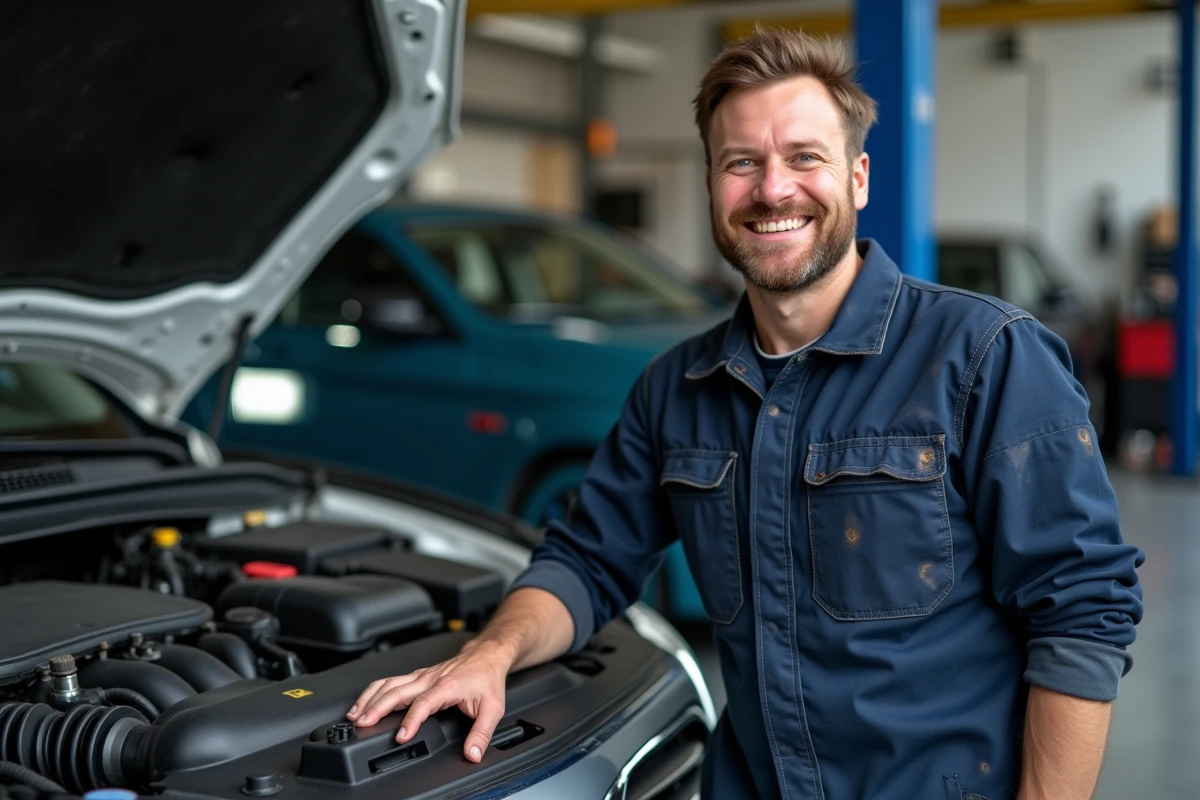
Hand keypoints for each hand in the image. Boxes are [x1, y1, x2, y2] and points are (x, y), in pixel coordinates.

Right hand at [345, 642, 511, 763]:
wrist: (486, 655)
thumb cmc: (487, 679)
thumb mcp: (492, 708)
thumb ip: (482, 733)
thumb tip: (473, 753)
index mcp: (446, 686)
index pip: (423, 704)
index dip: (411, 721)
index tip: (401, 736)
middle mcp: (429, 679)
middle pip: (397, 691)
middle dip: (377, 707)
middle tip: (362, 723)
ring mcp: (421, 675)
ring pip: (389, 683)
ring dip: (370, 698)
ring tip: (355, 715)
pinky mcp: (417, 675)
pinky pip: (390, 680)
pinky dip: (374, 691)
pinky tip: (364, 701)